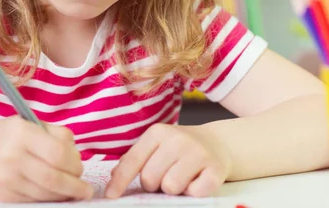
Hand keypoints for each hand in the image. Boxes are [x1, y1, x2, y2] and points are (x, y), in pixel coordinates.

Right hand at [0, 116, 93, 202]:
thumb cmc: (10, 136)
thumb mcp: (32, 124)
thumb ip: (57, 136)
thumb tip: (77, 158)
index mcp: (22, 133)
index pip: (58, 154)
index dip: (75, 164)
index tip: (82, 168)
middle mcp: (12, 156)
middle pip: (53, 178)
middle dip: (75, 186)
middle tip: (84, 189)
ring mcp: (6, 178)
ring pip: (45, 194)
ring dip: (64, 195)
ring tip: (72, 191)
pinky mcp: (3, 195)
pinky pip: (34, 200)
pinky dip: (48, 199)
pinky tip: (54, 193)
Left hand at [105, 124, 231, 197]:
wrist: (217, 143)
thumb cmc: (180, 149)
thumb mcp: (156, 146)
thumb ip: (135, 160)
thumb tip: (113, 179)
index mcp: (157, 132)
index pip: (132, 161)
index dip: (119, 181)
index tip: (111, 196)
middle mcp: (177, 139)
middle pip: (150, 178)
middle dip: (154, 185)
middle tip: (165, 176)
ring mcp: (198, 153)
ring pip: (170, 187)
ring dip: (174, 189)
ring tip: (182, 177)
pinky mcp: (215, 169)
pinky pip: (195, 193)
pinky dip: (194, 192)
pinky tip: (197, 180)